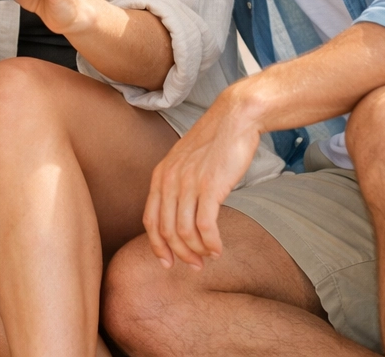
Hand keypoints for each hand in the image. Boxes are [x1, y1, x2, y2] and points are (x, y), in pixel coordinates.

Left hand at [142, 83, 262, 269]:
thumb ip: (177, 184)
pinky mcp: (210, 186)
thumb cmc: (213, 142)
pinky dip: (211, 244)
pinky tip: (219, 249)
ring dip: (197, 252)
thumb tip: (179, 216)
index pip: (150, 220)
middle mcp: (170, 180)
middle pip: (166, 231)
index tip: (168, 263)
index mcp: (160, 175)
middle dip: (180, 255)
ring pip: (185, 233)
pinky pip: (205, 227)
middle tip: (195, 266)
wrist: (234, 118)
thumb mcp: (185, 161)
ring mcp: (188, 183)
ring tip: (209, 257)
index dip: (157, 246)